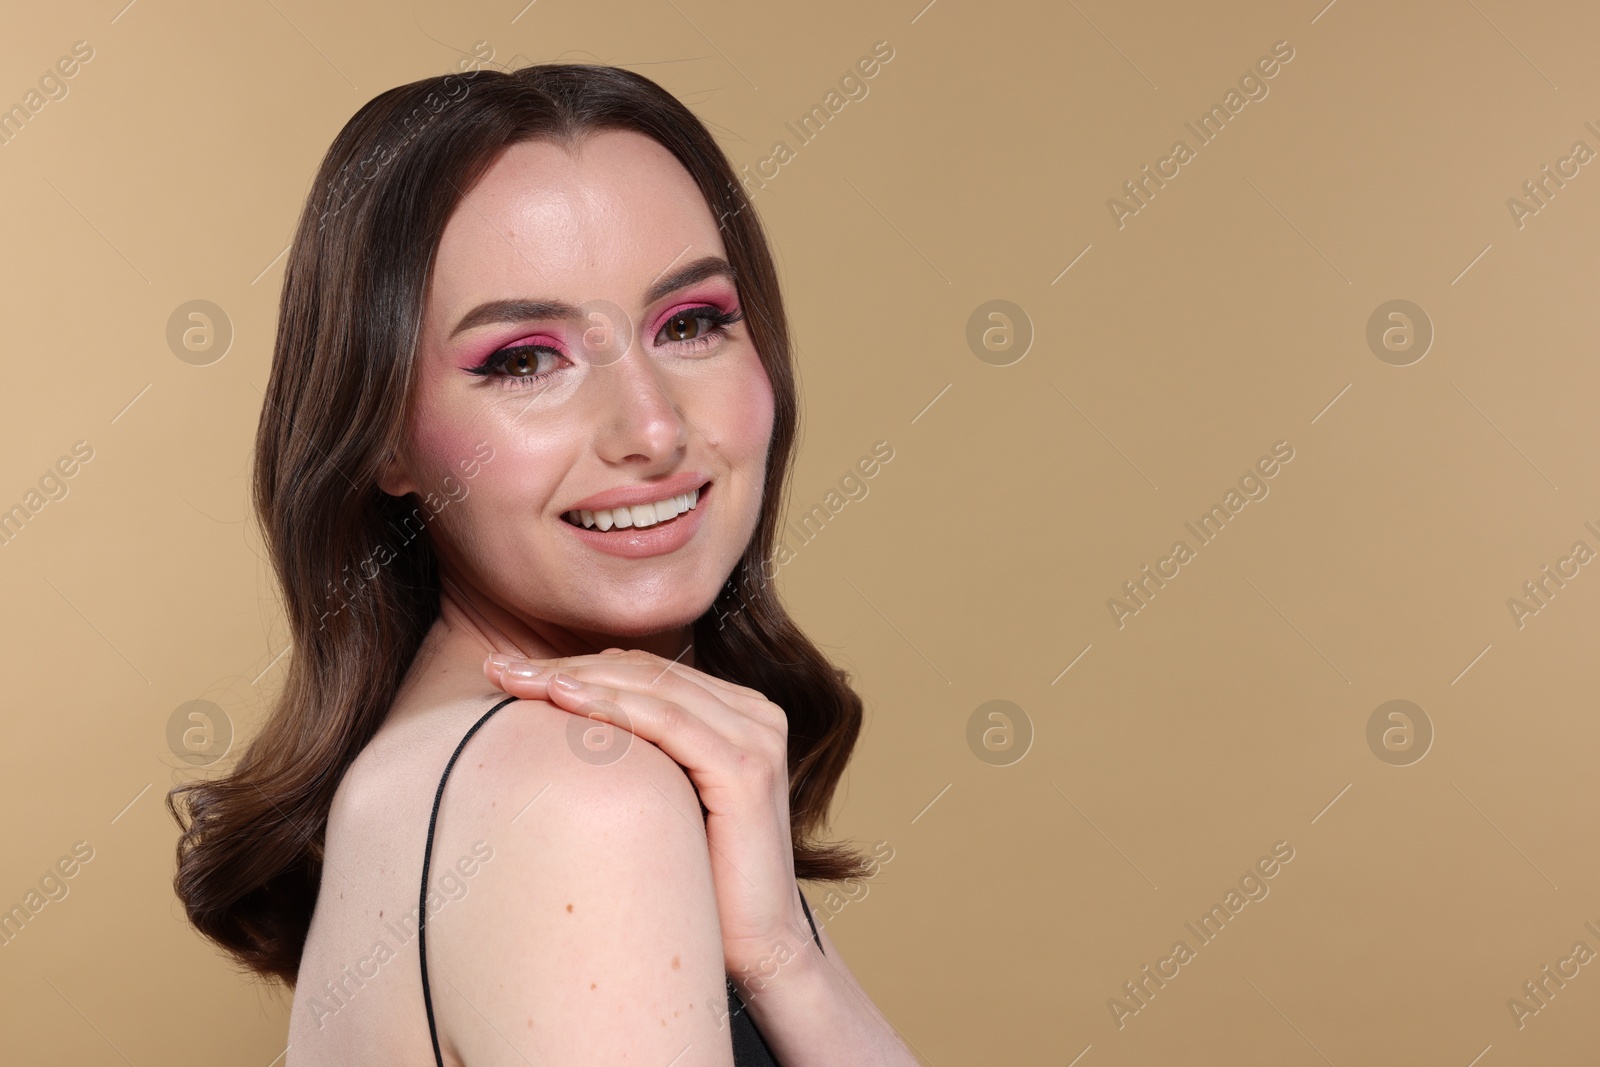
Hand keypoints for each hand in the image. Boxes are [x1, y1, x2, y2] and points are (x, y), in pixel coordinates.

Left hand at [482, 648, 810, 983]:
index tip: (508, 670)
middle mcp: (755, 715)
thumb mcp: (664, 796)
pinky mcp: (748, 771)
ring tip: (518, 679)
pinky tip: (563, 699)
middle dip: (565, 666)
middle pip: (645, 672)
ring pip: (652, 689)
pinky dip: (612, 707)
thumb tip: (558, 721)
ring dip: (578, 679)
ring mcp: (756, 740)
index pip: (645, 671)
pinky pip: (669, 724)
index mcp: (738, 712)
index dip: (575, 664)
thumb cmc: (700, 880)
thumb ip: (639, 751)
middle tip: (498, 667)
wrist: (757, 947)